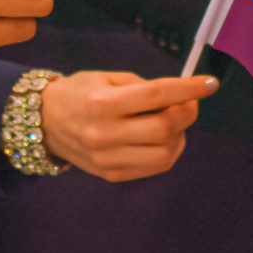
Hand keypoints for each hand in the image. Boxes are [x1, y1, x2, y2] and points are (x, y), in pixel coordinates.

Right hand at [40, 71, 216, 182]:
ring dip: (181, 134)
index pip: (156, 94)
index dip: (188, 88)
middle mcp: (103, 134)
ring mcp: (106, 158)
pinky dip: (170, 151)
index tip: (209, 83)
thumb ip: (144, 87)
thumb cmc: (80, 93)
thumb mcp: (106, 78)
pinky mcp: (111, 174)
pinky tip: (166, 137)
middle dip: (188, 112)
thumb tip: (183, 96)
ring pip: (165, 152)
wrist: (43, 122)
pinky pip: (154, 166)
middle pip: (164, 127)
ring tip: (176, 121)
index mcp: (101, 103)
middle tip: (190, 102)